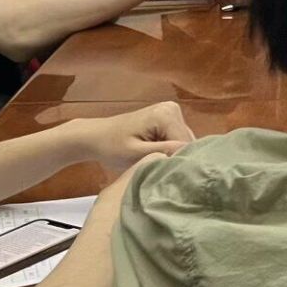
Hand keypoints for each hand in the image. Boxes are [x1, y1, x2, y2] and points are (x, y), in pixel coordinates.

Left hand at [69, 101, 193, 172]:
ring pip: (183, 142)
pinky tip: (158, 159)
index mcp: (167, 114)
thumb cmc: (111, 147)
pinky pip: (176, 139)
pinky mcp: (167, 118)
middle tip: (162, 175)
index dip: (178, 162)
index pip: (187, 144)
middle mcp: (173, 109)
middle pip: (187, 142)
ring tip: (159, 168)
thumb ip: (164, 152)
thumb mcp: (136, 154)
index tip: (167, 177)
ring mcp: (171, 112)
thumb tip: (190, 157)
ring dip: (173, 156)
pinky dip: (169, 151)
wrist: (95, 137)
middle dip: (177, 158)